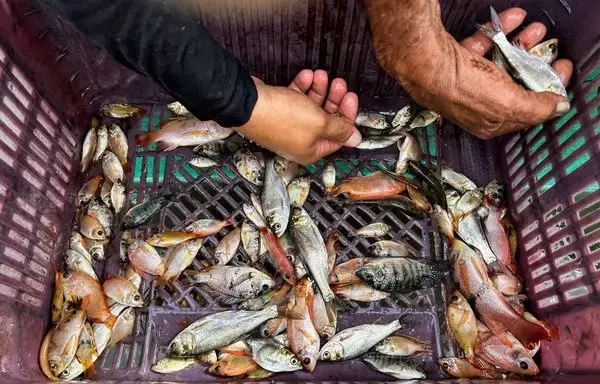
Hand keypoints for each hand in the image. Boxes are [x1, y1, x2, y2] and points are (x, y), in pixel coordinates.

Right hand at [234, 70, 360, 164]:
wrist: (248, 104)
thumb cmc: (283, 117)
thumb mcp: (320, 123)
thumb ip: (340, 130)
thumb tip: (356, 140)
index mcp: (311, 151)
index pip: (338, 137)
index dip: (347, 117)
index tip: (350, 97)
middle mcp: (299, 141)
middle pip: (325, 120)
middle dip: (333, 99)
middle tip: (339, 83)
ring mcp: (287, 126)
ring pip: (310, 106)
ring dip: (318, 89)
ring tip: (321, 75)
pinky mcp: (277, 111)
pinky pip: (295, 99)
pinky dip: (302, 87)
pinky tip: (305, 75)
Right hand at [364, 1, 572, 138]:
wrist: (423, 60)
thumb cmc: (458, 87)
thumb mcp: (508, 104)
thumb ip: (537, 108)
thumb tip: (558, 108)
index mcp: (488, 123)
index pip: (525, 112)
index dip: (547, 93)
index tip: (560, 72)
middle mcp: (475, 105)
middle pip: (514, 84)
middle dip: (534, 65)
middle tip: (547, 49)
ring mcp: (464, 81)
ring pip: (499, 62)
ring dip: (520, 44)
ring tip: (532, 30)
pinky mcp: (455, 60)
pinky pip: (483, 46)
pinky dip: (498, 33)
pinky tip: (509, 20)